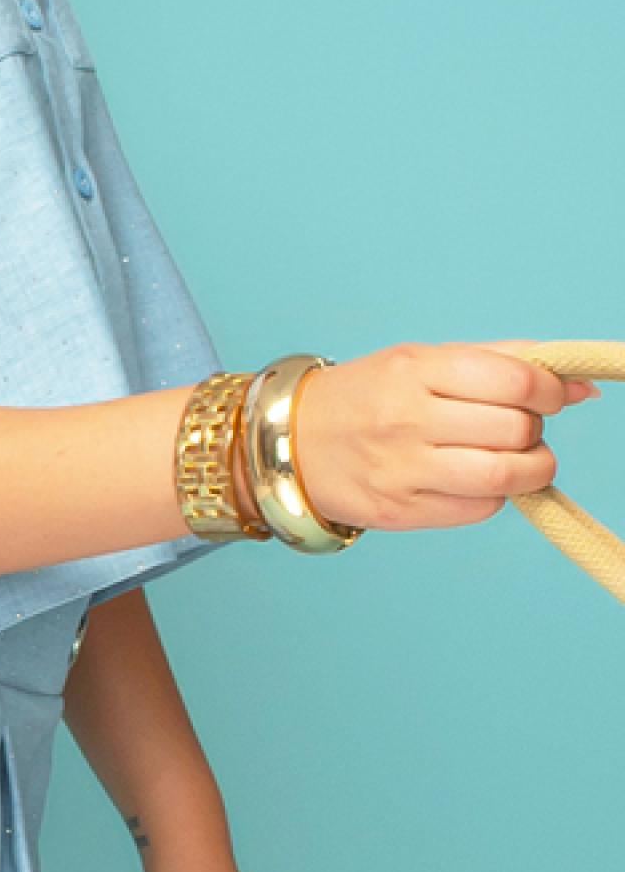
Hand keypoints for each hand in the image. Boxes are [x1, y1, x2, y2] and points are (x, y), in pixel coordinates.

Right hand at [290, 340, 599, 535]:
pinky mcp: (401, 511)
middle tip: (521, 428)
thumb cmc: (369, 395)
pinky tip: (476, 479)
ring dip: (531, 469)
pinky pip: (478, 508)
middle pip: (515, 429)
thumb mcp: (422, 361)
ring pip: (505, 476)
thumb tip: (581, 384)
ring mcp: (402, 468)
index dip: (550, 390)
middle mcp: (406, 417)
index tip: (548, 396)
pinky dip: (494, 495)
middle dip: (535, 430)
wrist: (291, 441)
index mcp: (414, 368)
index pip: (515, 379)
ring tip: (518, 459)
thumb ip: (502, 362)